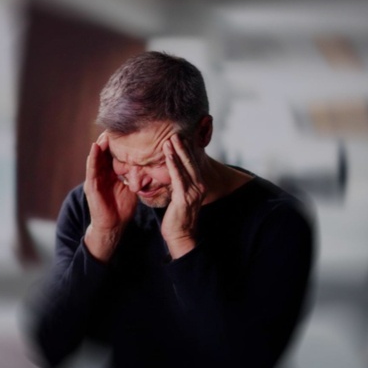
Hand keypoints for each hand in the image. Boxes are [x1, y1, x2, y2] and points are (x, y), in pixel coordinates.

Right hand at [83, 133, 136, 261]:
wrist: (114, 226)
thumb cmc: (122, 208)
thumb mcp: (131, 188)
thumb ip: (136, 176)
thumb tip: (151, 165)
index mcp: (110, 174)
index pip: (113, 154)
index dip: (118, 142)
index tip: (126, 129)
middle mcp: (101, 174)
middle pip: (103, 152)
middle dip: (107, 139)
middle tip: (114, 125)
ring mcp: (94, 179)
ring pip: (96, 157)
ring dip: (99, 144)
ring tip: (104, 131)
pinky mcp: (91, 186)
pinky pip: (91, 169)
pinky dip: (93, 158)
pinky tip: (95, 148)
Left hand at [161, 134, 205, 258]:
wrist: (180, 235)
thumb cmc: (177, 216)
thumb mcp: (180, 195)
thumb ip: (179, 183)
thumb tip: (173, 171)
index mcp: (199, 185)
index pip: (192, 163)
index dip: (186, 149)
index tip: (179, 136)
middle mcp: (199, 186)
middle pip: (191, 162)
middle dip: (183, 146)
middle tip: (174, 132)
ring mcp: (193, 192)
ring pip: (185, 167)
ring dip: (177, 152)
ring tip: (170, 139)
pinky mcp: (184, 198)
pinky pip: (178, 178)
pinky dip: (173, 165)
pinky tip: (168, 155)